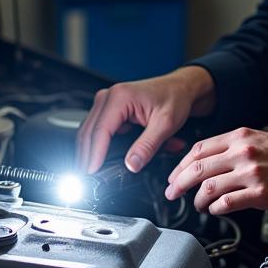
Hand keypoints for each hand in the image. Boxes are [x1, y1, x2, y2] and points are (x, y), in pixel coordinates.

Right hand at [76, 66, 216, 174]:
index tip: (92, 173)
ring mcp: (106, 103)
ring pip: (89, 133)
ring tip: (95, 173)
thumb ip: (148, 146)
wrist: (180, 88)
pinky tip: (104, 160)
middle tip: (88, 180)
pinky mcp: (109, 110)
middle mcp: (109, 97)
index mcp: (120, 97)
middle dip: (87, 158)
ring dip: (92, 153)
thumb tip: (131, 164)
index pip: (100, 131)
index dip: (94, 155)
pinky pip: (97, 131)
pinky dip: (100, 146)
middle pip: (88, 133)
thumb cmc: (175, 98)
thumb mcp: (165, 124)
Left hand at [165, 128, 267, 214]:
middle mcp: (243, 152)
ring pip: (209, 186)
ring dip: (197, 199)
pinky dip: (215, 208)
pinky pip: (226, 203)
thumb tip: (211, 161)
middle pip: (198, 167)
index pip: (199, 149)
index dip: (181, 164)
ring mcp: (251, 173)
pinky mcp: (260, 193)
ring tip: (198, 204)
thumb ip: (236, 148)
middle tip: (172, 193)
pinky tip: (215, 210)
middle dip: (179, 183)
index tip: (175, 175)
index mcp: (241, 137)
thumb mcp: (261, 140)